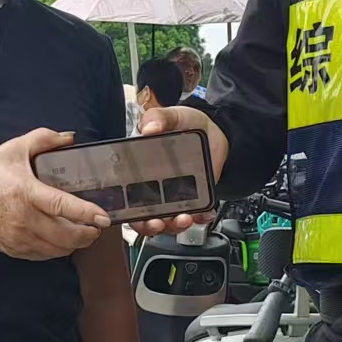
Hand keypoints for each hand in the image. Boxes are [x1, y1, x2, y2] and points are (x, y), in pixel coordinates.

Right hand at [0, 129, 110, 260]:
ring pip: (59, 249)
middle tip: (97, 226)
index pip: (62, 206)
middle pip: (67, 236)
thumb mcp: (13, 149)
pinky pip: (46, 255)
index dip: (86, 213)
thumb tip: (69, 138)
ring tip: (83, 231)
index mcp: (27, 192)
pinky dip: (59, 249)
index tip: (104, 217)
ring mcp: (21, 237)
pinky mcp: (17, 249)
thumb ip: (43, 139)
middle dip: (89, 234)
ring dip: (76, 243)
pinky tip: (63, 238)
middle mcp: (25, 219)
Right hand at [131, 106, 229, 236]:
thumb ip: (158, 118)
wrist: (215, 129)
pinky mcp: (195, 198)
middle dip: (150, 226)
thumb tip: (149, 128)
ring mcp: (175, 195)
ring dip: (174, 226)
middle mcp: (155, 188)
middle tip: (158, 222)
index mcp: (140, 171)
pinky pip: (194, 215)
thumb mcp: (171, 116)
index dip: (126, 211)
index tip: (133, 214)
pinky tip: (203, 213)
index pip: (126, 197)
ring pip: (169, 221)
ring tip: (184, 218)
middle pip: (145, 217)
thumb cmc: (186, 123)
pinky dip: (199, 218)